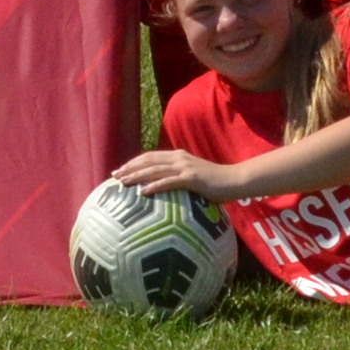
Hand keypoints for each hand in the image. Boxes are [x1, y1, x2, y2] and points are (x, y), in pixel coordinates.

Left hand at [111, 146, 239, 201]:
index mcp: (178, 157)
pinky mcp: (192, 179)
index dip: (133, 162)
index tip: (119, 170)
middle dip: (129, 167)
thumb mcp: (194, 177)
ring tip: (122, 182)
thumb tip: (164, 189)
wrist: (235, 181)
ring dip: (136, 176)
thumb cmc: (215, 183)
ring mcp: (185, 167)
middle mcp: (179, 158)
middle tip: (113, 176)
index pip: (150, 157)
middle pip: (148, 160)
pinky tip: (142, 192)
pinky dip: (154, 186)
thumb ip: (180, 179)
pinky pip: (169, 182)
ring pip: (154, 170)